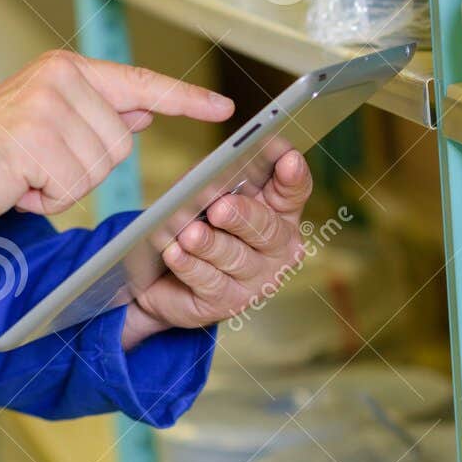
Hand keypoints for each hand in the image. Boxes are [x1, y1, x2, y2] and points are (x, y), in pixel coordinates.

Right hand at [0, 48, 234, 229]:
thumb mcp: (44, 124)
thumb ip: (95, 113)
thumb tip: (144, 110)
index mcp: (65, 69)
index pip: (140, 82)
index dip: (185, 99)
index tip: (222, 106)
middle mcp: (60, 77)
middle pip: (122, 143)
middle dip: (83, 169)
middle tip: (35, 165)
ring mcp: (47, 105)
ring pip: (99, 168)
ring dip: (62, 186)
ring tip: (22, 172)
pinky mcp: (35, 138)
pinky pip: (71, 187)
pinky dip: (44, 198)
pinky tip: (15, 183)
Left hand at [121, 150, 312, 349]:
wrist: (168, 281)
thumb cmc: (198, 226)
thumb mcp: (206, 197)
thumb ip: (212, 182)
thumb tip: (204, 179)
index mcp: (280, 212)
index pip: (293, 190)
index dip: (292, 175)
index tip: (287, 158)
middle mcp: (278, 247)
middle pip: (266, 228)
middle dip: (242, 215)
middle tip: (220, 207)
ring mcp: (258, 279)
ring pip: (235, 257)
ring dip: (209, 244)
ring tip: (189, 234)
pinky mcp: (230, 302)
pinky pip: (210, 282)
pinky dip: (190, 266)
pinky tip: (175, 254)